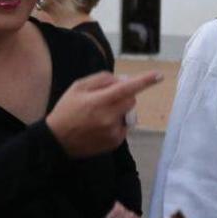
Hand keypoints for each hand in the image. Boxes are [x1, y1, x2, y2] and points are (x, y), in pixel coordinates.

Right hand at [46, 71, 162, 157]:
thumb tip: (124, 80)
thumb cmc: (66, 110)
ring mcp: (113, 131)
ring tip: (99, 115)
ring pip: (129, 114)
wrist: (56, 140)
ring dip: (120, 111)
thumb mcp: (78, 87)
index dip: (145, 81)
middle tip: (108, 98)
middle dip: (125, 96)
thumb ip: (102, 80)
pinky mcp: (115, 142)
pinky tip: (100, 126)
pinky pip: (124, 127)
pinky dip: (117, 123)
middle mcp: (108, 117)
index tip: (159, 75)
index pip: (127, 88)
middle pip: (132, 100)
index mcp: (98, 101)